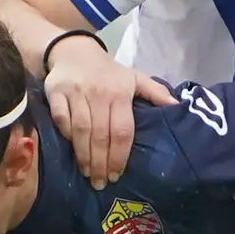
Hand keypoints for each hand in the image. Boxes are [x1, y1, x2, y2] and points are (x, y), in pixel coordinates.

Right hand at [44, 36, 174, 186]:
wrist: (73, 51)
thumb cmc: (108, 72)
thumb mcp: (134, 77)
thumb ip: (156, 93)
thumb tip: (178, 107)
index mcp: (120, 92)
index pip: (122, 130)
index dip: (119, 155)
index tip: (117, 174)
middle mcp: (99, 93)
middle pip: (100, 134)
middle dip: (101, 162)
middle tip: (101, 182)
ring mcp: (76, 92)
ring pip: (80, 130)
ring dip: (83, 155)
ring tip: (87, 173)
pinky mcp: (56, 92)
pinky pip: (61, 119)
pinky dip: (66, 135)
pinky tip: (71, 151)